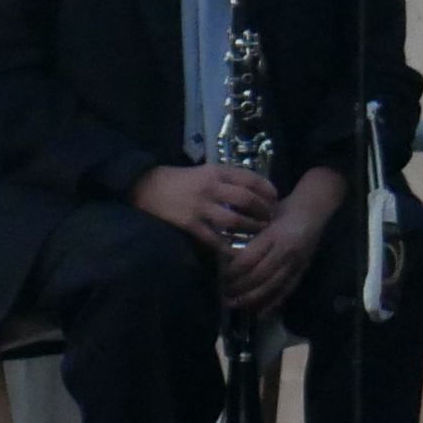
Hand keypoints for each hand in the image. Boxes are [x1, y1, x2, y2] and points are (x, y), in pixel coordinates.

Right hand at [133, 162, 275, 253]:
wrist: (146, 187)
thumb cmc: (180, 180)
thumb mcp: (206, 171)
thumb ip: (227, 178)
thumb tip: (253, 191)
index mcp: (217, 172)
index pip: (251, 178)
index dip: (267, 190)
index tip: (275, 199)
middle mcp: (211, 187)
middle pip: (247, 199)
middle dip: (262, 210)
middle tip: (270, 219)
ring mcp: (200, 206)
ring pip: (234, 219)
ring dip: (249, 227)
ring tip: (258, 232)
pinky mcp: (188, 224)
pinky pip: (213, 238)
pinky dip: (226, 246)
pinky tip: (236, 251)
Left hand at [218, 172, 339, 312]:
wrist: (315, 209)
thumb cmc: (284, 210)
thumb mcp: (262, 218)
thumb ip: (248, 236)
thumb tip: (224, 254)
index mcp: (274, 235)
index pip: (248, 259)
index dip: (232, 272)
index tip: (220, 277)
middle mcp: (286, 250)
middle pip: (258, 275)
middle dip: (238, 288)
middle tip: (223, 295)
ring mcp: (296, 262)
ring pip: (272, 286)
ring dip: (251, 299)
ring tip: (235, 304)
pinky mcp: (302, 270)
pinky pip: (286, 290)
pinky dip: (272, 303)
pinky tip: (259, 313)